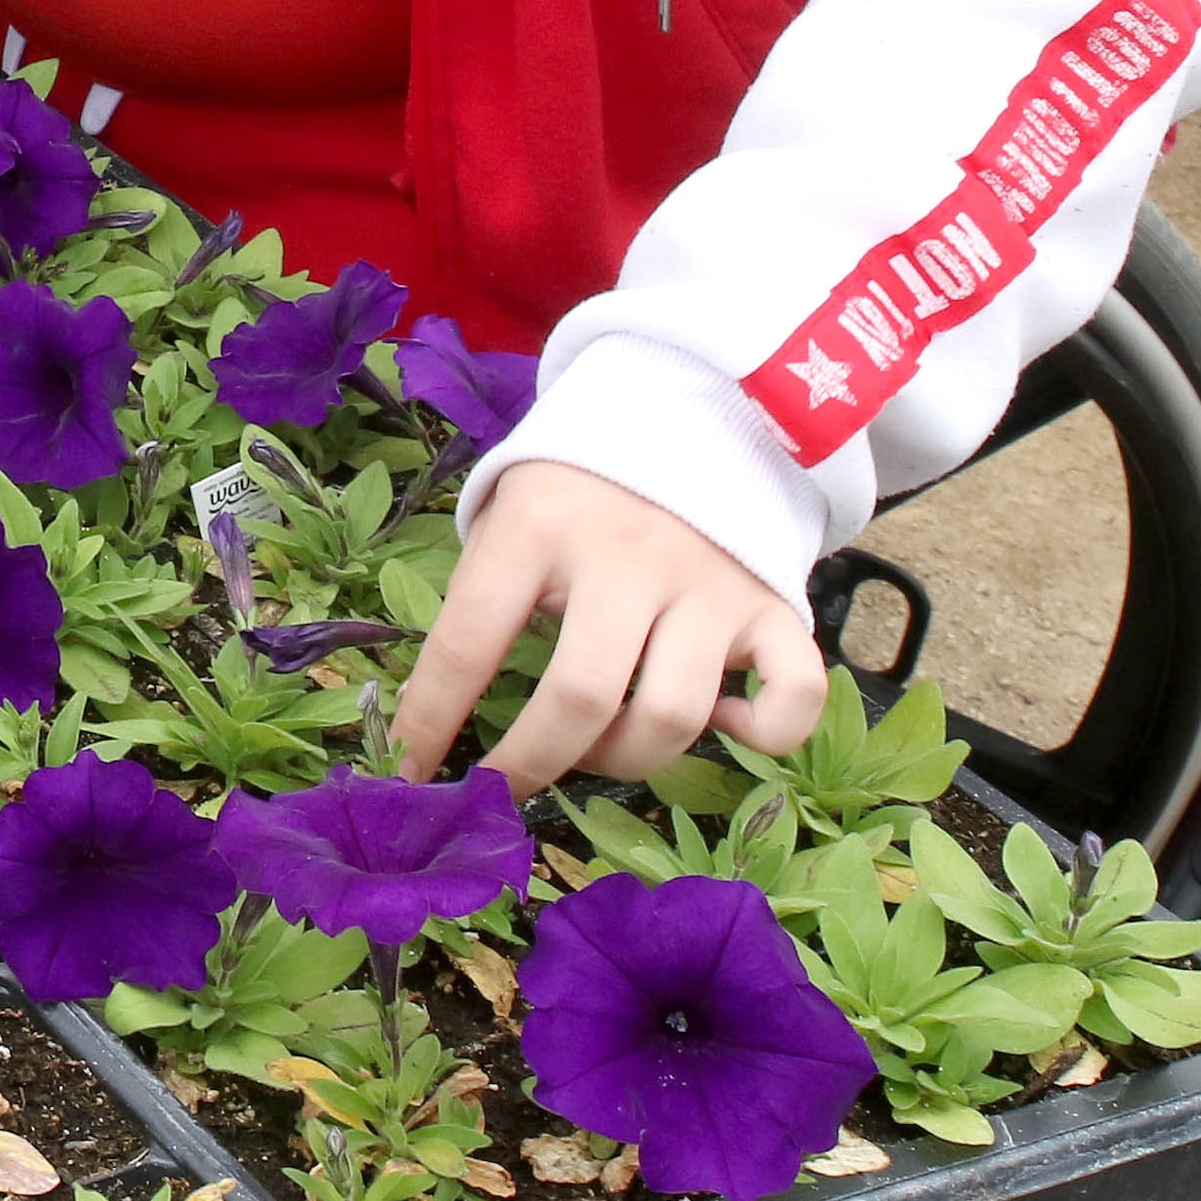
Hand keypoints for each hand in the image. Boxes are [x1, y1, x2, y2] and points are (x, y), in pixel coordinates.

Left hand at [395, 458, 828, 790]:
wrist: (686, 418)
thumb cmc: (574, 494)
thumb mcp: (506, 519)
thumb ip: (479, 600)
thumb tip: (432, 714)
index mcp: (536, 528)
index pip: (467, 640)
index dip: (430, 719)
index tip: (409, 772)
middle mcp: (625, 556)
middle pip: (579, 697)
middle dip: (531, 762)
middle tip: (508, 782)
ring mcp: (708, 584)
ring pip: (672, 714)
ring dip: (625, 758)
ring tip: (598, 745)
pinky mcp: (774, 607)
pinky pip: (791, 697)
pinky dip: (759, 735)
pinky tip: (719, 722)